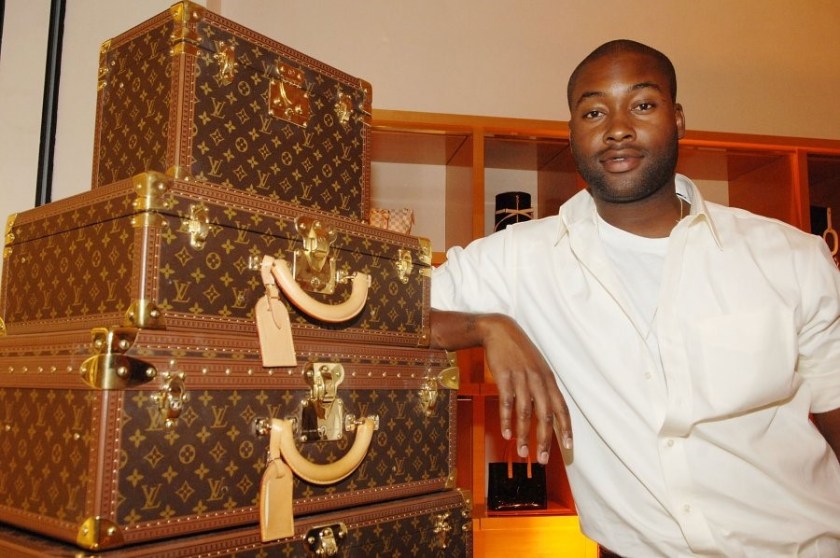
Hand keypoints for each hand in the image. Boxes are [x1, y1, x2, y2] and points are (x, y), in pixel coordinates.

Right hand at [480, 314, 571, 464]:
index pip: (562, 408)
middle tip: (542, 459)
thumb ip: (543, 388)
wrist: (499, 331)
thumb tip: (548, 412)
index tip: (568, 448)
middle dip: (545, 440)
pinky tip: (506, 434)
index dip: (566, 429)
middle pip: (545, 414)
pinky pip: (507, 402)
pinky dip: (507, 420)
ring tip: (523, 453)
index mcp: (548, 380)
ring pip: (525, 412)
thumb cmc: (519, 352)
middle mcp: (538, 380)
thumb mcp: (537, 367)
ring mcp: (521, 378)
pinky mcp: (504, 377)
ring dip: (524, 434)